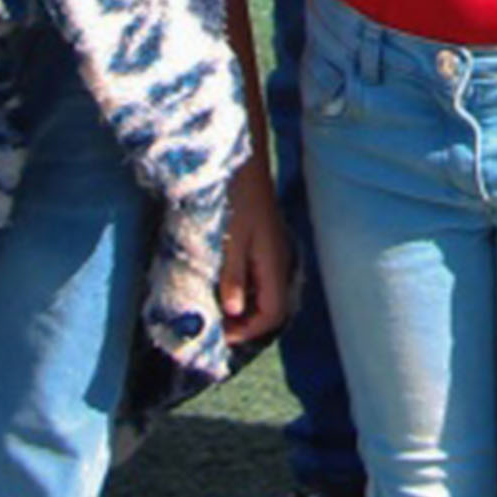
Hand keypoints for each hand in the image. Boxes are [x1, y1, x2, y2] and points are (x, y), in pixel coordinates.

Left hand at [219, 154, 292, 345]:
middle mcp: (279, 261)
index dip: (247, 331)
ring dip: (245, 307)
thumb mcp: (229, 239)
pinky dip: (244, 290)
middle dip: (246, 323)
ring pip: (265, 293)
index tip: (221, 336)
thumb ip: (233, 276)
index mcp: (273, 263)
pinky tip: (224, 285)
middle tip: (218, 328)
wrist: (243, 159)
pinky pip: (259, 278)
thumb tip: (234, 312)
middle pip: (272, 307)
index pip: (271, 314)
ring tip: (218, 311)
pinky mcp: (264, 242)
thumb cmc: (236, 197)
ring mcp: (273, 251)